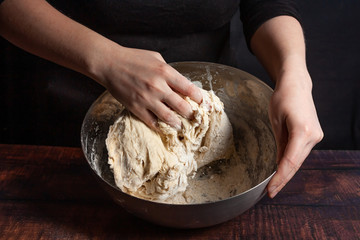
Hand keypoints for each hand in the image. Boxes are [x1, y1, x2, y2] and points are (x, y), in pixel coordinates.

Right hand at [97, 46, 202, 129]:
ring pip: (170, 118)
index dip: (201, 99)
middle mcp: (159, 87)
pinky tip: (164, 128)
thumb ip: (169, 71)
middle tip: (195, 118)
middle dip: (192, 114)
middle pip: (183, 107)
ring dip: (178, 124)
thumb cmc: (133, 58)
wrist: (109, 64)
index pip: (190, 89)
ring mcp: (147, 99)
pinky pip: (152, 122)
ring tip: (181, 126)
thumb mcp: (156, 58)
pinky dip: (160, 127)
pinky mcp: (136, 108)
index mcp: (166, 72)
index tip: (205, 105)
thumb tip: (179, 83)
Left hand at [267, 69, 322, 197]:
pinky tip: (282, 171)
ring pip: (299, 160)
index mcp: (302, 131)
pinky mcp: (314, 135)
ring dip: (287, 173)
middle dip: (282, 179)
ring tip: (274, 185)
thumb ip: (279, 144)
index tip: (270, 190)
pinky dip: (291, 163)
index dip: (279, 178)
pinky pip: (300, 153)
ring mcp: (316, 136)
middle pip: (295, 164)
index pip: (289, 162)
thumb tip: (278, 165)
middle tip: (270, 193)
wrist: (297, 85)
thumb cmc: (283, 98)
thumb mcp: (275, 121)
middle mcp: (313, 136)